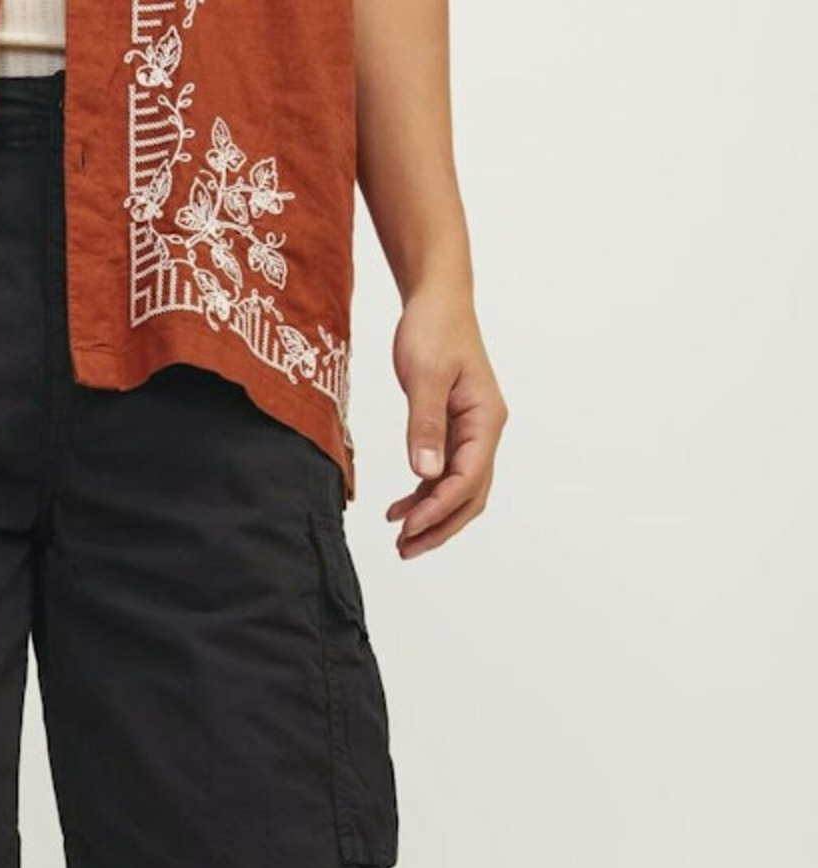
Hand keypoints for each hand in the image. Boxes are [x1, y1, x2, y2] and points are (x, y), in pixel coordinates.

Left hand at [386, 290, 507, 558]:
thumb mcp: (425, 376)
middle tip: (405, 550)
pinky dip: (425, 495)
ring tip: (401, 541)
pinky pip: (444, 474)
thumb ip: (424, 426)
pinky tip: (400, 509)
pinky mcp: (453, 430)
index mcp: (486, 419)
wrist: (436, 299)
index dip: (438, 508)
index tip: (408, 528)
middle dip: (440, 526)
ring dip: (432, 517)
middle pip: (470, 495)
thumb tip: (426, 473)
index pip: (467, 478)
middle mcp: (485, 430)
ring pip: (458, 490)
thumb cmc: (434, 328)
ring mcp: (471, 432)